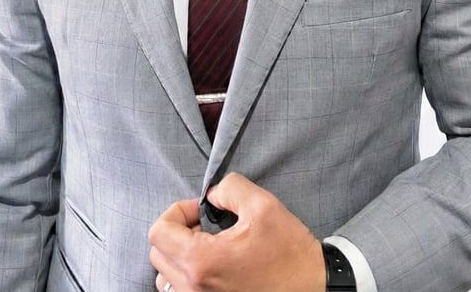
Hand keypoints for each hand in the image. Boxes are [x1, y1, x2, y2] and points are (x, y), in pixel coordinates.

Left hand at [149, 172, 325, 291]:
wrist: (312, 290)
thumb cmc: (289, 254)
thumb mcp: (263, 206)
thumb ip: (230, 188)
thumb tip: (211, 195)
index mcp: (201, 261)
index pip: (159, 231)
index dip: (178, 211)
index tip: (202, 211)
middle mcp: (192, 288)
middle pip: (158, 253)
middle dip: (178, 231)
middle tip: (207, 225)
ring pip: (165, 277)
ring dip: (179, 256)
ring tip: (209, 247)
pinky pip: (180, 291)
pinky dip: (187, 276)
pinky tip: (213, 267)